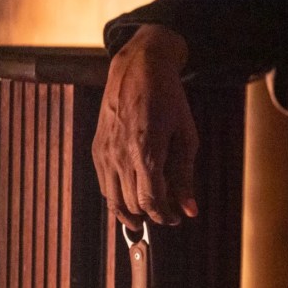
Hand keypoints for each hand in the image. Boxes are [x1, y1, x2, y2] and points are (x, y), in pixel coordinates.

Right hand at [93, 25, 197, 229]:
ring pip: (113, 201)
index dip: (164, 217)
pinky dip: (118, 195)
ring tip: (148, 211)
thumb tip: (190, 210)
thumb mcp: (186, 137)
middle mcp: (121, 155)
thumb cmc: (168, 100)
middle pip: (132, 205)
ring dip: (131, 211)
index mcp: (146, 152)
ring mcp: (105, 152)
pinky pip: (104, 184)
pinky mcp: (96, 148)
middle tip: (166, 210)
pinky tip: (132, 192)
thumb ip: (185, 177)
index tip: (175, 219)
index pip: (150, 202)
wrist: (137, 69)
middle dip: (151, 214)